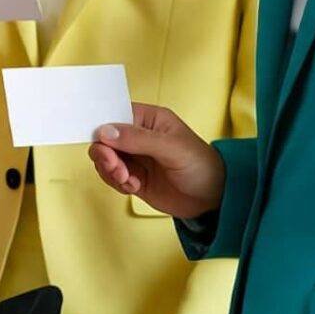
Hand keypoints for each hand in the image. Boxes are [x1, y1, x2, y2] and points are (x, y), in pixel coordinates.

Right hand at [89, 103, 225, 218]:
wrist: (211, 198)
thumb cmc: (200, 165)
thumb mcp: (172, 148)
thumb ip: (138, 139)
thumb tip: (106, 131)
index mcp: (148, 119)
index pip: (114, 116)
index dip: (103, 129)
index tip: (104, 146)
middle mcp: (137, 136)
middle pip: (103, 140)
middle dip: (106, 157)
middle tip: (118, 169)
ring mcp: (133, 157)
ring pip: (104, 160)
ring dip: (111, 173)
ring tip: (129, 181)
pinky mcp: (132, 176)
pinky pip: (111, 176)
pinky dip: (117, 184)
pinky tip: (134, 187)